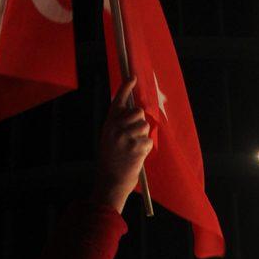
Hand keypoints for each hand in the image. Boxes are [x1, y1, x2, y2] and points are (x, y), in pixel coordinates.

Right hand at [92, 77, 152, 213]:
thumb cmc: (111, 161)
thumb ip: (119, 125)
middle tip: (134, 136)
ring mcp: (127, 136)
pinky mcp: (137, 146)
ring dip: (144, 136)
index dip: (126, 88)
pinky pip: (149, 140)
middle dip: (141, 122)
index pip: (118, 101)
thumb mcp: (109, 138)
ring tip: (133, 148)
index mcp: (109, 124)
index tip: (132, 77)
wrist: (111, 181)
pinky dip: (146, 149)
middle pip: (139, 112)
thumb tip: (136, 113)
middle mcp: (117, 127)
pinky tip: (136, 156)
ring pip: (146, 126)